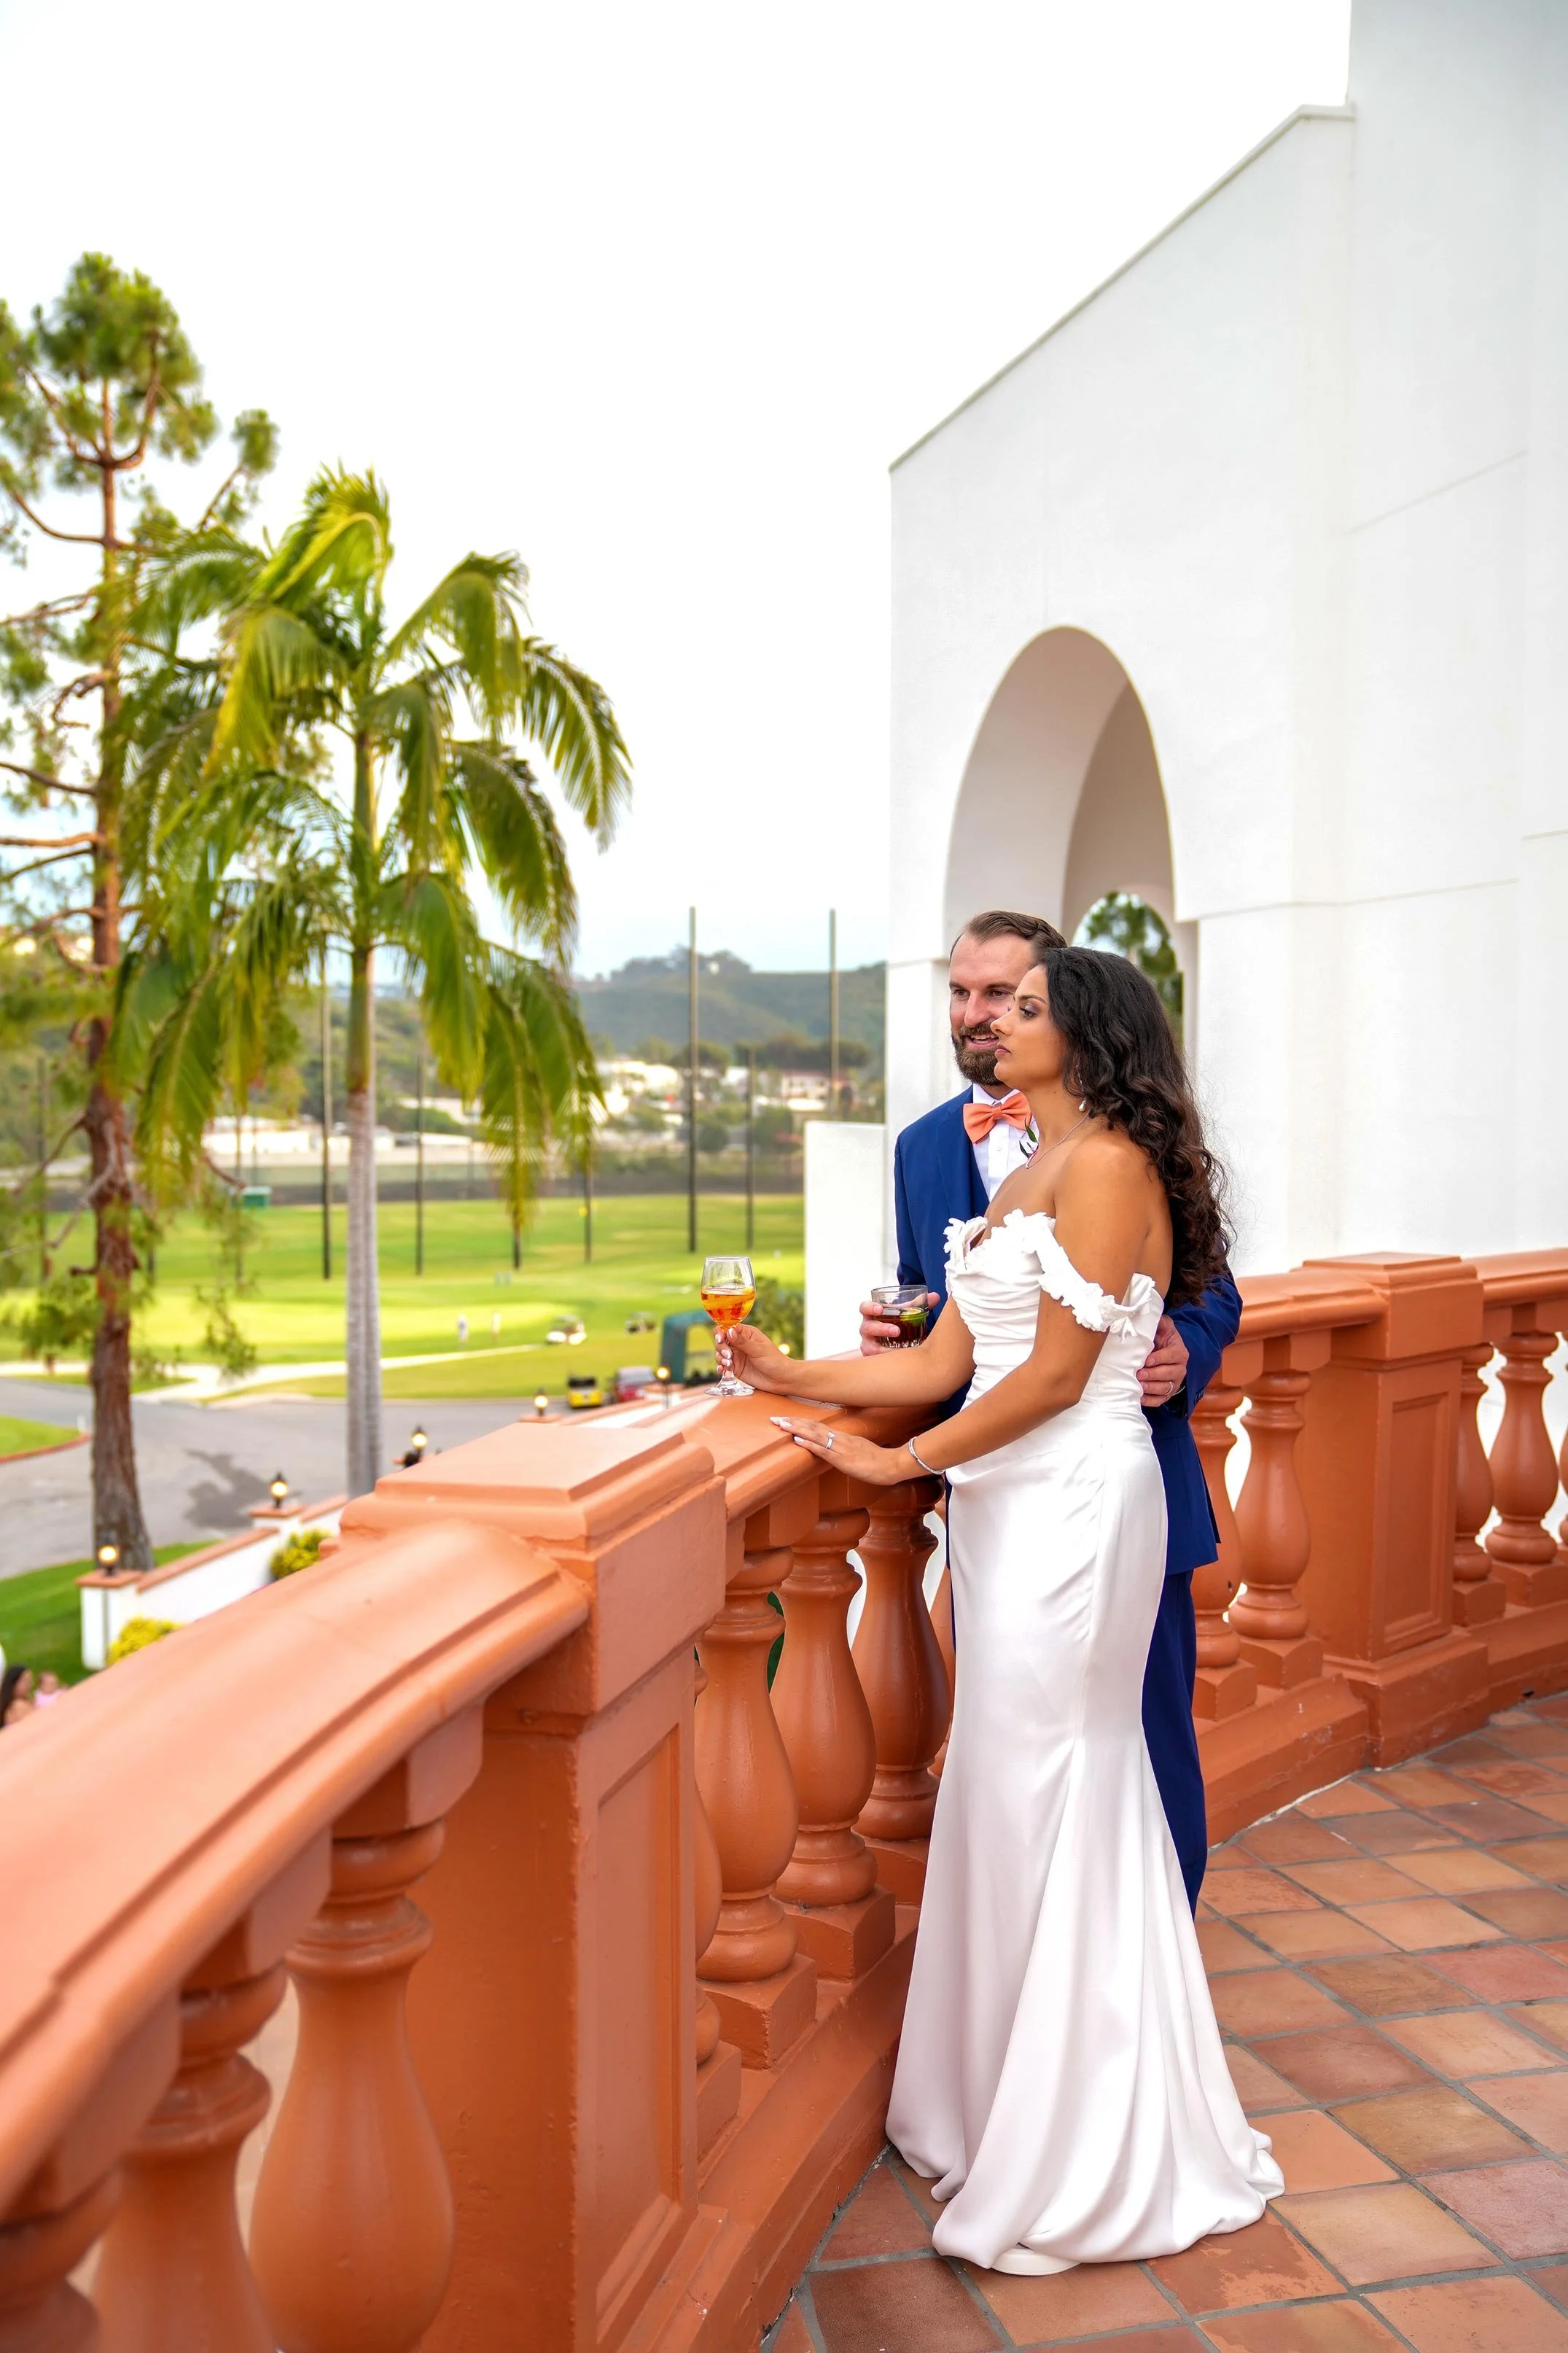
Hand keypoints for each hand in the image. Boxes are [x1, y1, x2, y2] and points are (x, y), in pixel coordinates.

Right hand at [726, 1322, 799, 1393]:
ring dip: (720, 1357)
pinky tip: (722, 1370)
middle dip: (721, 1347)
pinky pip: (722, 1365)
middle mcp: (739, 1343)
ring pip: (720, 1352)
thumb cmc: (774, 1361)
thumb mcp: (758, 1350)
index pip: (728, 1328)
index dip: (721, 1332)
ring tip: (728, 1364)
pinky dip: (720, 1367)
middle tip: (729, 1355)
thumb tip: (729, 1331)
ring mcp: (737, 1355)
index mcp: (746, 1333)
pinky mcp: (735, 1367)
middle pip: (721, 1340)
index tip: (720, 1339)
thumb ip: (742, 1342)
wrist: (781, 1379)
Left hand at [768, 1415, 912, 1483]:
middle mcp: (840, 1439)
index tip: (786, 1418)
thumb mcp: (859, 1451)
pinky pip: (823, 1450)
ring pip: (815, 1435)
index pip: (818, 1426)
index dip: (801, 1422)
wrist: (893, 1465)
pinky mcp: (843, 1459)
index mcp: (843, 1437)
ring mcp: (841, 1448)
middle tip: (774, 1417)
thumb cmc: (878, 1461)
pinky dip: (809, 1444)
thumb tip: (833, 1448)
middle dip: (793, 1422)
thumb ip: (846, 1448)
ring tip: (781, 1424)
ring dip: (797, 1429)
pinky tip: (798, 1440)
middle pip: (813, 1427)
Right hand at [859, 1291, 938, 1354]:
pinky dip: (886, 1359)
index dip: (870, 1307)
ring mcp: (868, 1344)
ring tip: (898, 1349)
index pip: (865, 1308)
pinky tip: (897, 1360)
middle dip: (881, 1329)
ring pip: (869, 1346)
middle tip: (896, 1331)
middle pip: (867, 1327)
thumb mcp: (907, 1313)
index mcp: (873, 1314)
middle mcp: (868, 1328)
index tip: (880, 1309)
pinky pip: (875, 1359)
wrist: (897, 1342)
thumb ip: (919, 1304)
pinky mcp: (873, 1357)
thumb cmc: (899, 1323)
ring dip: (883, 1347)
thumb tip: (935, 1296)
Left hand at [1138, 1314, 1188, 1407]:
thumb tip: (1152, 1315)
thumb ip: (1161, 1322)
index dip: (1159, 1358)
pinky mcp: (1168, 1393)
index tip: (1146, 1360)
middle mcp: (1180, 1369)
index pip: (1171, 1356)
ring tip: (1139, 1385)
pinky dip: (1151, 1400)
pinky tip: (1140, 1398)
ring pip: (1165, 1388)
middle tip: (1139, 1374)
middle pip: (1168, 1374)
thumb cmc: (1162, 1339)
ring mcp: (1174, 1382)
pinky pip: (1161, 1399)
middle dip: (1153, 1374)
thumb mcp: (1164, 1328)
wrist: (1166, 1353)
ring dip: (1151, 1388)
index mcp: (1179, 1352)